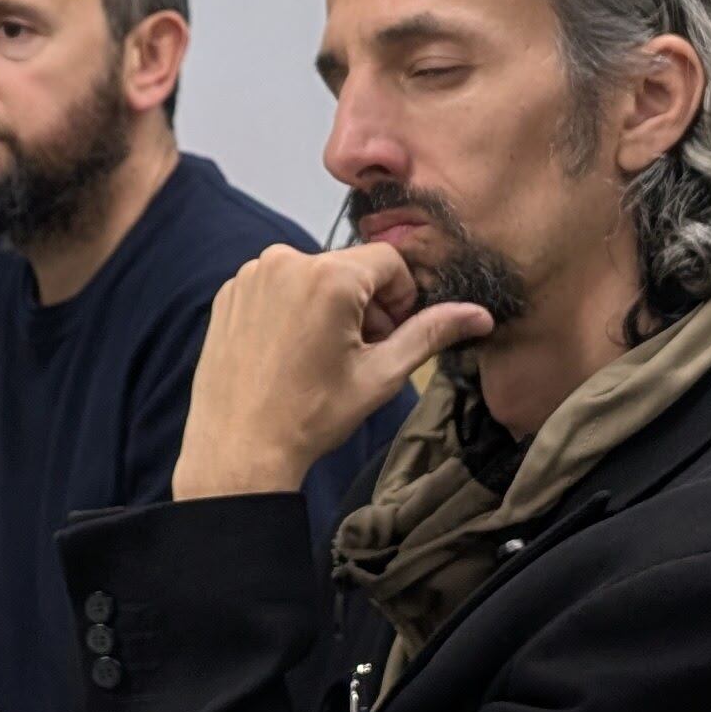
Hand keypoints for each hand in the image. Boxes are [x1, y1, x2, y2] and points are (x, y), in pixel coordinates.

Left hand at [170, 243, 490, 498]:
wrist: (238, 451)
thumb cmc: (311, 416)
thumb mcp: (380, 375)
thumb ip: (430, 334)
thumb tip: (481, 315)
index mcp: (328, 276)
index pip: (390, 261)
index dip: (402, 299)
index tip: (391, 337)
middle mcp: (285, 261)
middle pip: (351, 267)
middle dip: (367, 305)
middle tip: (362, 354)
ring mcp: (251, 275)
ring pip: (314, 276)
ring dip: (331, 307)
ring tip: (324, 357)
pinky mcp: (229, 292)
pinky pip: (278, 286)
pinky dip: (294, 309)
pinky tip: (292, 353)